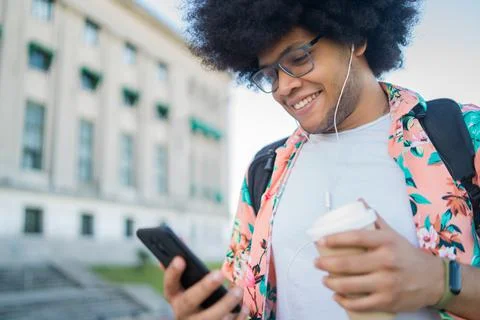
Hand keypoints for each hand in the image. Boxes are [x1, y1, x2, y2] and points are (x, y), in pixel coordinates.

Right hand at [162, 256, 249, 319]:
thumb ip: (185, 265)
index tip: (180, 258)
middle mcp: (182, 313)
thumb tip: (180, 238)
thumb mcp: (186, 284)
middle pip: (189, 302)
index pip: (169, 284)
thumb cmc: (194, 297)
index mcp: (174, 297)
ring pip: (210, 318)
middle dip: (204, 287)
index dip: (172, 272)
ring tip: (238, 291)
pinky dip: (237, 318)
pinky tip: (244, 307)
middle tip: (220, 273)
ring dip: (225, 305)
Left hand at [314, 209, 443, 313]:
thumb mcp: (393, 234)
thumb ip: (374, 219)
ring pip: (349, 285)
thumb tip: (359, 202)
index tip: (320, 241)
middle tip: (317, 263)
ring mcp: (387, 283)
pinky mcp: (388, 301)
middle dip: (326, 264)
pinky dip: (344, 302)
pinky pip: (360, 304)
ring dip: (331, 283)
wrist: (434, 280)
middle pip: (347, 264)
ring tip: (324, 279)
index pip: (355, 237)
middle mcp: (386, 261)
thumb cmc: (407, 255)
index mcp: (386, 242)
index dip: (334, 239)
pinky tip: (337, 296)